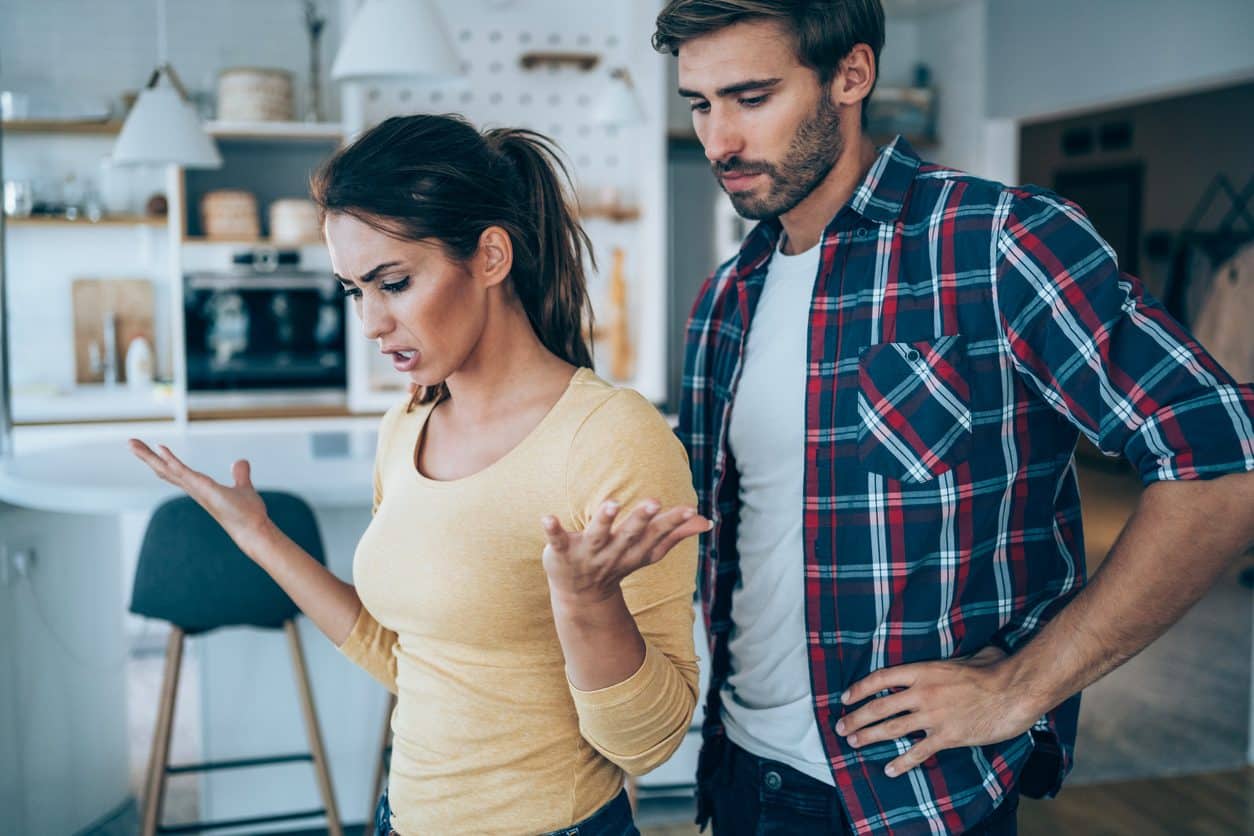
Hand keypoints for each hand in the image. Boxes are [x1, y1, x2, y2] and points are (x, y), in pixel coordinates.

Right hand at [128, 439, 271, 552]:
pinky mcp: (204, 488)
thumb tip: (240, 462)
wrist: (254, 528)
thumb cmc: (246, 513)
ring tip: (132, 443)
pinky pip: (183, 472)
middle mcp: (193, 488)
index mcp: (199, 487)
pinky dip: (171, 460)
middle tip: (130, 442)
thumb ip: (240, 475)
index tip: (152, 447)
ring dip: (149, 456)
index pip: (176, 471)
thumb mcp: (242, 487)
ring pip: (167, 470)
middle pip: (164, 470)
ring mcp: (196, 489)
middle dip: (147, 456)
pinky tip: (160, 449)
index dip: (163, 460)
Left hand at [540, 499, 710, 604]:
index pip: (655, 536)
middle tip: (654, 502)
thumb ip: (674, 533)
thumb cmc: (617, 562)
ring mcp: (587, 555)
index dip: (672, 523)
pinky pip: (557, 541)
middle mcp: (613, 553)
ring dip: (604, 521)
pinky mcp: (562, 554)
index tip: (690, 508)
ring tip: (611, 504)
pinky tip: (547, 517)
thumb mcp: (647, 552)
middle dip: (640, 519)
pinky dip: (552, 530)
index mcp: (634, 551)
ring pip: (597, 536)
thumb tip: (707, 521)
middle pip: (629, 535)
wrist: (580, 596)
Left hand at [835, 646, 1040, 777]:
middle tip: (841, 727)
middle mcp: (922, 693)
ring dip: (869, 737)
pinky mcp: (947, 737)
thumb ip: (950, 660)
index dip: (860, 689)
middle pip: (879, 707)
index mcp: (923, 671)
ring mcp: (933, 716)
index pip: (881, 679)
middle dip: (856, 718)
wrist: (1013, 691)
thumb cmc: (993, 670)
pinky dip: (902, 762)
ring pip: (891, 729)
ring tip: (853, 743)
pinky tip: (890, 769)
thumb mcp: (965, 657)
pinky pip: (918, 752)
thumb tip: (953, 658)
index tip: (845, 698)